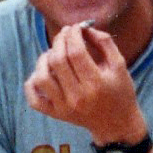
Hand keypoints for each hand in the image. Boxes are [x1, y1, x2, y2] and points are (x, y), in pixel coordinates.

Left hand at [24, 23, 147, 143]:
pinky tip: (43, 73)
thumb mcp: (119, 65)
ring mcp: (64, 107)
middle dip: (59, 40)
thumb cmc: (120, 91)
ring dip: (44, 59)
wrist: (117, 124)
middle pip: (58, 61)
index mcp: (96, 84)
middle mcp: (78, 97)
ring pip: (42, 77)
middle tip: (65, 34)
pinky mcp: (56, 114)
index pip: (76, 52)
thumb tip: (84, 28)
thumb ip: (104, 42)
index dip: (73, 34)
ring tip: (54, 53)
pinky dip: (32, 83)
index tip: (75, 27)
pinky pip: (33, 99)